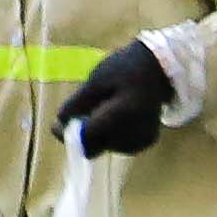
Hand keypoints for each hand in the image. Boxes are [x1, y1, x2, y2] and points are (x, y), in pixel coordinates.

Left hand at [55, 39, 170, 156]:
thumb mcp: (95, 80)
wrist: (159, 68)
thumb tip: (58, 127)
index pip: (87, 136)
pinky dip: (110, 136)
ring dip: (97, 135)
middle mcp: (135, 132)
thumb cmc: (124, 68)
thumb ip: (76, 105)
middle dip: (82, 135)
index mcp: (123, 113)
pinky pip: (117, 146)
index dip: (68, 133)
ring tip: (105, 109)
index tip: (57, 125)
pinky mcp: (145, 142)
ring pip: (105, 148)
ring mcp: (142, 140)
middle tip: (81, 114)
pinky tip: (116, 117)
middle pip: (95, 147)